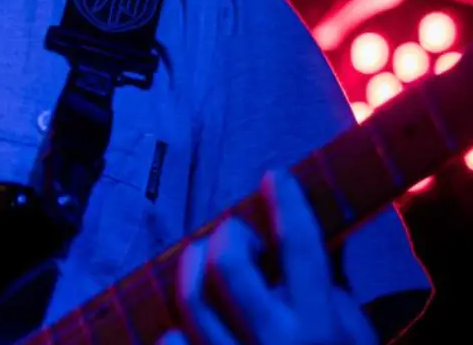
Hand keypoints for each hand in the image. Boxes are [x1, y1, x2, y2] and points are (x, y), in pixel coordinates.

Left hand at [158, 169, 377, 344]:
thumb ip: (333, 300)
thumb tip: (301, 244)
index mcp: (321, 331)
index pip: (301, 247)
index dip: (287, 202)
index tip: (276, 177)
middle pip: (228, 262)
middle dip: (228, 235)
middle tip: (236, 233)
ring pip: (191, 297)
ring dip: (191, 266)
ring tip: (199, 258)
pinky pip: (172, 344)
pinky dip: (176, 330)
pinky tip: (187, 326)